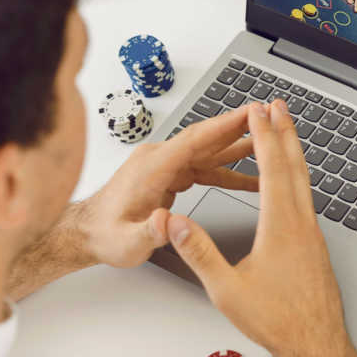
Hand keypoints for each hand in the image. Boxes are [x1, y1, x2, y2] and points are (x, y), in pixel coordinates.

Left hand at [81, 106, 258, 268]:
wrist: (89, 233)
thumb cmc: (105, 234)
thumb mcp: (127, 242)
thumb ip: (148, 231)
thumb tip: (164, 221)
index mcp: (152, 167)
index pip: (193, 140)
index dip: (222, 126)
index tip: (247, 114)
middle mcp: (160, 159)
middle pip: (206, 139)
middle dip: (238, 127)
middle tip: (267, 117)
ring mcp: (165, 165)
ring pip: (209, 151)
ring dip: (237, 146)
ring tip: (268, 140)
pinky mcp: (170, 175)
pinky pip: (205, 168)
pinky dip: (228, 171)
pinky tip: (249, 178)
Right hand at [165, 101, 350, 356]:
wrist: (315, 344)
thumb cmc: (276, 321)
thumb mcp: (227, 290)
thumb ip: (200, 254)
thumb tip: (178, 224)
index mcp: (281, 227)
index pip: (272, 169)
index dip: (264, 136)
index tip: (258, 111)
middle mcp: (302, 224)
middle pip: (294, 166)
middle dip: (284, 132)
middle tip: (278, 106)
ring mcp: (312, 235)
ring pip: (304, 182)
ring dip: (294, 152)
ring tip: (286, 133)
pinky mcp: (316, 247)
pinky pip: (307, 199)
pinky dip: (298, 177)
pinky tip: (292, 183)